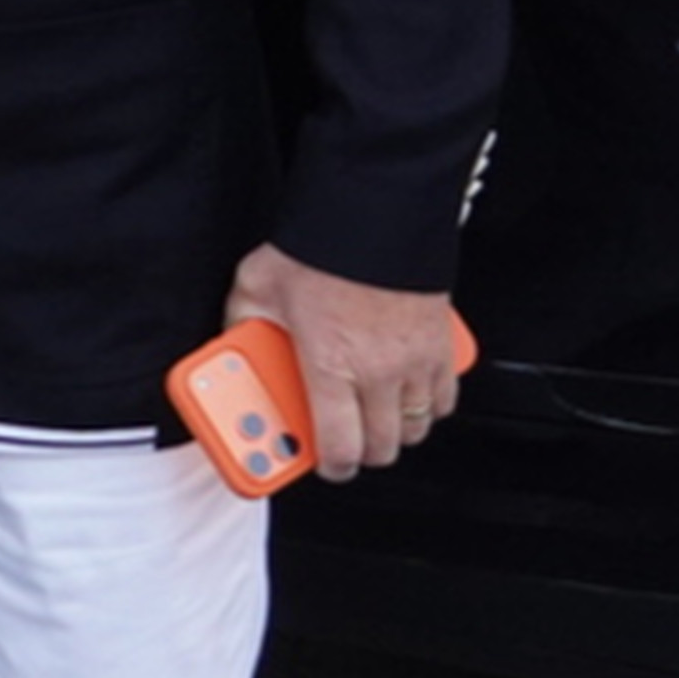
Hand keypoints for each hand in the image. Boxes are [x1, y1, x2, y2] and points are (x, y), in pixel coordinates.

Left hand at [225, 242, 460, 482]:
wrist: (376, 209)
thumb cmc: (321, 246)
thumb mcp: (257, 287)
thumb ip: (243, 323)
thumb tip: (233, 342)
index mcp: (330, 367)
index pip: (339, 448)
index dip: (331, 468)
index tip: (322, 464)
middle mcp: (379, 372)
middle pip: (382, 448)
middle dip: (361, 452)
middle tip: (343, 438)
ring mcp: (417, 360)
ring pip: (417, 427)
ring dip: (394, 429)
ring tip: (370, 414)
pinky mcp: (444, 343)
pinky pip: (445, 396)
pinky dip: (429, 402)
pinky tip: (405, 389)